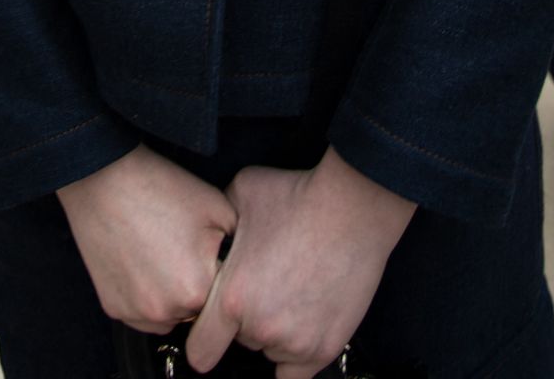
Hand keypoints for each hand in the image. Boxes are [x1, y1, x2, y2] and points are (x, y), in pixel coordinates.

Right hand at [58, 145, 236, 334]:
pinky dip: (147, 295)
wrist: (105, 177)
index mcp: (197, 290)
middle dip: (196, 285)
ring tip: (162, 253)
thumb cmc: (161, 188)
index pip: (224, 299)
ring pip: (170, 316)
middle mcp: (166, 311)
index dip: (219, 272)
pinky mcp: (114, 309)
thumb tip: (247, 265)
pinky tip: (143, 262)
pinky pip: (142, 314)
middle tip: (184, 249)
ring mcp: (136, 314)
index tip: (209, 253)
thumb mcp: (218, 207)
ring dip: (172, 296)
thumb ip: (238, 245)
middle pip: (196, 310)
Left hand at [185, 149, 415, 378]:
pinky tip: (297, 334)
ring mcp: (295, 343)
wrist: (352, 207)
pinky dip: (294, 358)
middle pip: (241, 341)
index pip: (201, 351)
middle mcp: (261, 327)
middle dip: (247, 318)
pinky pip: (297, 375)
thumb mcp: (239, 193)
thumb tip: (210, 235)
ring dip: (274, 331)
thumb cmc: (297, 196)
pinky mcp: (324, 348)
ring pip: (270, 350)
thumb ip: (218, 226)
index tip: (208, 333)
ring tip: (289, 293)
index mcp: (232, 298)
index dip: (202, 341)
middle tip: (265, 286)